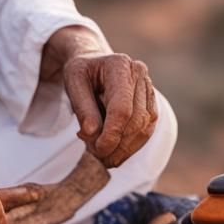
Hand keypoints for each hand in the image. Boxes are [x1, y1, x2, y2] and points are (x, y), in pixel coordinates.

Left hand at [40, 29, 157, 167]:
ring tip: (106, 158)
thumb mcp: (73, 83)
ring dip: (126, 149)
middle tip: (98, 157)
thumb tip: (92, 134)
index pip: (122, 108)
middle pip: (136, 120)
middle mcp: (139, 74)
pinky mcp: (151, 102)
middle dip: (118, 145)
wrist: (93, 65)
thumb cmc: (82, 73)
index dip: (112, 133)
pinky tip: (116, 152)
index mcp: (119, 65)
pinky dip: (132, 145)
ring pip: (144, 127)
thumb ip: (83, 108)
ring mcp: (148, 88)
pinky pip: (147, 129)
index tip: (98, 150)